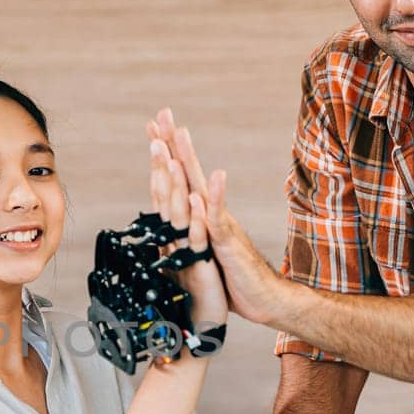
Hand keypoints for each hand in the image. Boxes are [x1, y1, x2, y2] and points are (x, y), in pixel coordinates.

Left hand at [151, 108, 283, 326]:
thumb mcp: (202, 252)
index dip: (165, 153)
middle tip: (163, 114)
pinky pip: (217, 219)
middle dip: (173, 143)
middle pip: (189, 171)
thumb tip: (178, 223)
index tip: (151, 128)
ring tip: (180, 135)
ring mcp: (219, 224)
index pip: (179, 178)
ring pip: (200, 186)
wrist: (262, 299)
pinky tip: (208, 182)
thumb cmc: (233, 277)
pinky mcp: (227, 242)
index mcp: (200, 215)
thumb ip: (191, 234)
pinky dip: (213, 200)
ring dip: (190, 160)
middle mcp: (210, 212)